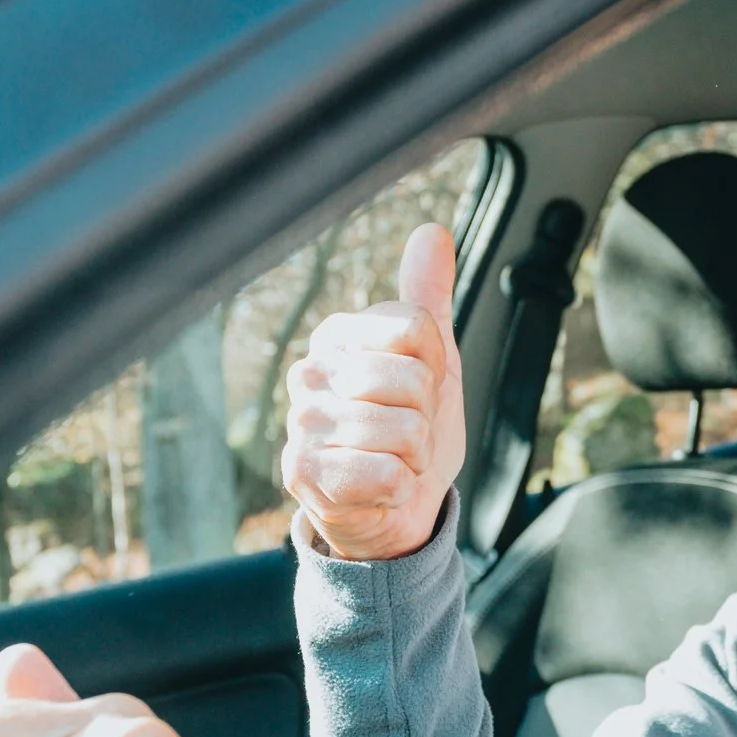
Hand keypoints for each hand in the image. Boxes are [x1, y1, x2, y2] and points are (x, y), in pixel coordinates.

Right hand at [281, 222, 466, 560]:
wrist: (398, 504)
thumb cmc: (410, 426)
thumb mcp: (431, 359)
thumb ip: (428, 297)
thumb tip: (431, 231)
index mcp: (338, 335)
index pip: (417, 330)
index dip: (436, 369)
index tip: (421, 389)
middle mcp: (309, 372)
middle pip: (414, 382)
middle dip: (427, 418)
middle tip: (406, 434)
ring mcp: (300, 423)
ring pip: (405, 431)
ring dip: (415, 457)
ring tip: (393, 461)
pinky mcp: (301, 473)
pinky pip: (386, 473)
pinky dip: (400, 488)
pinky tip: (380, 488)